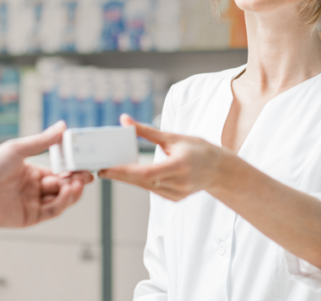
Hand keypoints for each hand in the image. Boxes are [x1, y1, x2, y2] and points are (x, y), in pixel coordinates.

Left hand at [0, 122, 93, 227]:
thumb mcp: (18, 149)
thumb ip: (43, 141)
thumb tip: (62, 126)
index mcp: (31, 172)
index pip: (58, 172)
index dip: (72, 169)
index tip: (85, 164)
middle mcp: (33, 188)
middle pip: (62, 187)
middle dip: (76, 181)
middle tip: (86, 175)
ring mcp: (32, 203)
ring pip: (60, 200)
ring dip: (71, 192)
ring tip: (78, 183)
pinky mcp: (29, 217)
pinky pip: (51, 211)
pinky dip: (62, 202)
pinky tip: (67, 191)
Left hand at [98, 114, 231, 200]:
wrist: (220, 170)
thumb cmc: (198, 149)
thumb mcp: (173, 137)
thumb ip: (147, 132)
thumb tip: (124, 120)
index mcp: (179, 166)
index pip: (145, 173)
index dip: (123, 171)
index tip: (105, 168)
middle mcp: (179, 183)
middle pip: (141, 182)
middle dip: (119, 174)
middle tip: (100, 167)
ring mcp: (177, 194)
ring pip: (144, 187)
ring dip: (126, 179)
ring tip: (109, 169)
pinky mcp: (175, 198)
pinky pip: (151, 189)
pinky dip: (139, 182)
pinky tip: (128, 175)